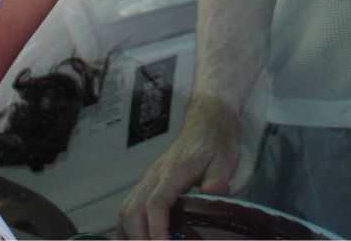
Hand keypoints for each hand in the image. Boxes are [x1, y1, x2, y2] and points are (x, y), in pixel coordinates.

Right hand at [118, 95, 241, 238]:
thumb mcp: (225, 160)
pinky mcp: (146, 183)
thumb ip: (218, 181)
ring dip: (129, 235)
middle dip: (138, 238)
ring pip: (125, 209)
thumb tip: (212, 201)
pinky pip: (128, 206)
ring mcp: (147, 179)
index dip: (157, 229)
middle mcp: (154, 176)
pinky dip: (126, 228)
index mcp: (174, 172)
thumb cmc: (216, 142)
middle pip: (133, 210)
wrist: (206, 121)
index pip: (157, 203)